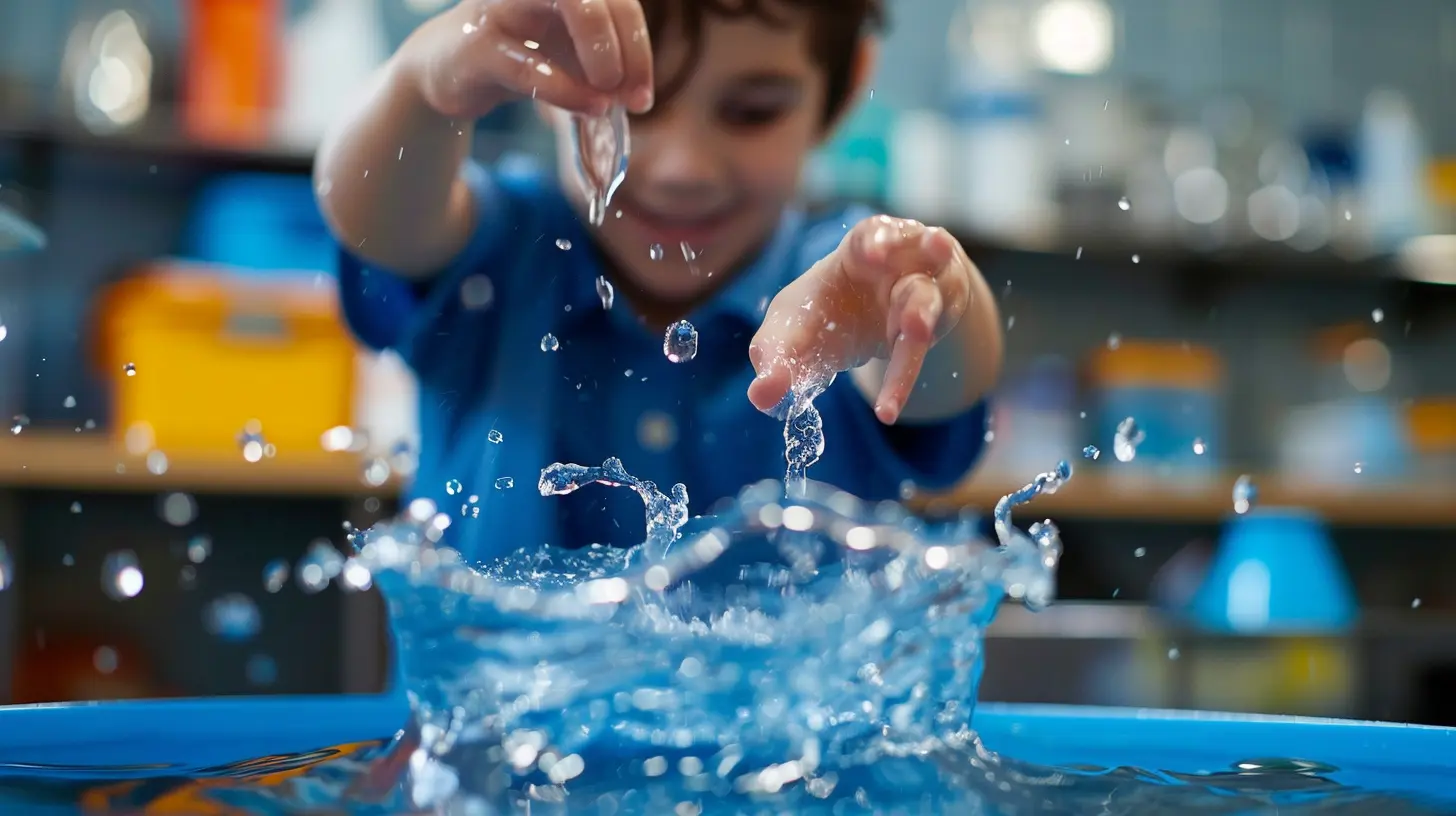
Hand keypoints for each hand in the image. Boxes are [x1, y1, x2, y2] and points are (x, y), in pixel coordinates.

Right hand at [406, 0, 653, 119]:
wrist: (446, 69)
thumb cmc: (517, 56)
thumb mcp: (568, 58)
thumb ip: (602, 69)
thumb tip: (637, 95)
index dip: (638, 45)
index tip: (643, 95)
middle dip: (625, 42)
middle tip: (631, 93)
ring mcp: (501, 8)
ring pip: (569, 2)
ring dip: (601, 52)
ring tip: (610, 97)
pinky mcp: (476, 46)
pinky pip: (529, 64)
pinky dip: (566, 90)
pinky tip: (587, 108)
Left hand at [747, 216, 974, 424]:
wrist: (875, 328)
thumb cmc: (832, 313)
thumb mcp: (798, 328)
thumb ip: (777, 353)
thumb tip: (759, 395)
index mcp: (864, 249)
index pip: (875, 233)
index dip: (877, 240)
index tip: (872, 252)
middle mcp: (906, 263)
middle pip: (924, 251)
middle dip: (929, 251)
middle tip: (929, 255)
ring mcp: (929, 292)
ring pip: (929, 300)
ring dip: (923, 314)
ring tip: (915, 330)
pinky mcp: (939, 329)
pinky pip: (923, 356)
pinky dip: (902, 377)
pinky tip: (886, 408)